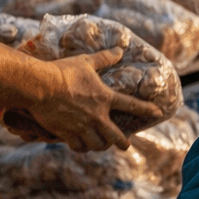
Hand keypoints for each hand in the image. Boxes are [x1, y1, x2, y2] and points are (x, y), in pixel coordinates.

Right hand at [26, 49, 164, 151]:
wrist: (40, 86)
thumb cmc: (63, 72)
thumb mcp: (86, 62)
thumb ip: (104, 58)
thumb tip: (119, 50)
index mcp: (105, 97)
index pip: (132, 105)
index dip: (147, 109)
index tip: (158, 113)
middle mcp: (97, 115)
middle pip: (115, 135)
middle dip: (123, 143)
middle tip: (126, 146)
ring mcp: (82, 126)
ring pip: (97, 144)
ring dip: (101, 146)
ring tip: (102, 146)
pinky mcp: (66, 133)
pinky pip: (78, 146)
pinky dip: (82, 148)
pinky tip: (82, 146)